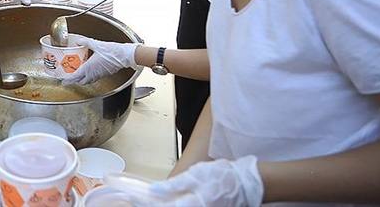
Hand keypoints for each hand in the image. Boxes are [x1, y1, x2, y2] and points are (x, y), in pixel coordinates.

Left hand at [61, 36, 137, 85]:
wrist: (125, 56)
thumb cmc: (113, 52)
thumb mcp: (96, 44)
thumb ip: (85, 42)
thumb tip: (78, 40)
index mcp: (89, 67)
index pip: (76, 77)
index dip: (68, 80)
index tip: (63, 82)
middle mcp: (93, 73)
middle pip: (81, 81)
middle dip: (74, 81)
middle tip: (68, 78)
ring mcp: (99, 75)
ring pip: (88, 81)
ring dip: (81, 80)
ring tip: (77, 75)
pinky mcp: (104, 74)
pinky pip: (94, 78)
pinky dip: (89, 77)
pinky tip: (89, 71)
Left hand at [124, 156, 263, 206]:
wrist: (247, 184)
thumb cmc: (223, 176)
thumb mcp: (196, 175)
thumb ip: (176, 185)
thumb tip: (155, 190)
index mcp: (193, 204)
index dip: (145, 204)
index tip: (133, 199)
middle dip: (151, 206)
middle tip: (135, 201)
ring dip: (162, 206)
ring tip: (148, 201)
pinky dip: (173, 206)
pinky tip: (165, 202)